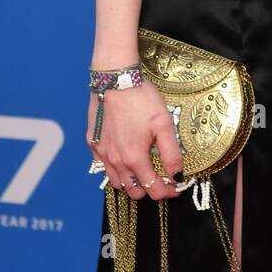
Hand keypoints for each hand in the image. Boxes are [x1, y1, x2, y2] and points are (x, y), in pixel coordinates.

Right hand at [87, 81, 183, 199]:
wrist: (115, 79)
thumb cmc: (141, 98)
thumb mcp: (164, 124)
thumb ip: (171, 154)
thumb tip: (178, 176)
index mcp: (134, 158)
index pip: (152, 189)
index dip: (167, 192)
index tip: (176, 188)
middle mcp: (115, 160)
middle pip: (133, 191)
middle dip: (149, 190)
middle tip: (161, 178)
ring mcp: (101, 153)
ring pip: (116, 182)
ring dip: (131, 182)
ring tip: (143, 170)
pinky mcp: (93, 143)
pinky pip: (102, 166)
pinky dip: (114, 169)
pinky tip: (124, 156)